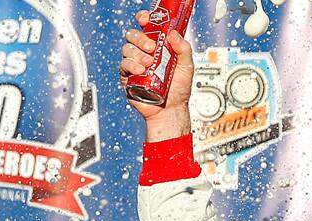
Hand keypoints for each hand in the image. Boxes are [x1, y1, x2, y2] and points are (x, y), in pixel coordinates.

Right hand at [120, 12, 193, 139]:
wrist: (171, 109)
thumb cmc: (179, 89)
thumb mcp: (187, 67)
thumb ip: (184, 49)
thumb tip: (173, 34)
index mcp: (157, 46)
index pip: (146, 27)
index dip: (143, 19)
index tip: (145, 19)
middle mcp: (144, 53)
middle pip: (133, 35)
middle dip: (140, 38)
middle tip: (152, 47)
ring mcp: (135, 64)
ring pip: (127, 48)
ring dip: (137, 53)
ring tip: (150, 63)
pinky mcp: (128, 76)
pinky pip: (123, 65)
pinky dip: (131, 65)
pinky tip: (141, 70)